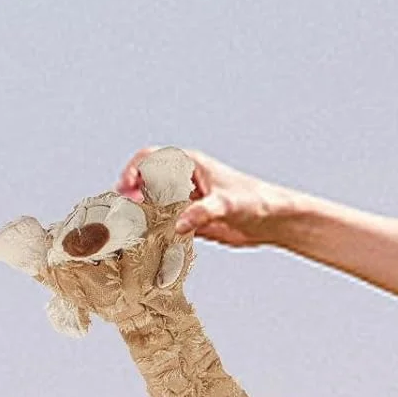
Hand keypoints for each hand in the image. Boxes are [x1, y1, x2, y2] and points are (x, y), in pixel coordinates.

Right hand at [116, 146, 298, 247]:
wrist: (273, 220)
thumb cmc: (255, 202)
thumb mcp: (227, 205)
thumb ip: (202, 213)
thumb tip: (179, 225)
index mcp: (190, 164)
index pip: (151, 158)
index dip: (133, 171)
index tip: (127, 189)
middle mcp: (185, 179)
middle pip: (147, 180)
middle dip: (132, 194)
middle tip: (125, 212)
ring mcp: (187, 198)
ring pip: (154, 201)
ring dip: (141, 212)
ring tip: (132, 226)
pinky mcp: (191, 218)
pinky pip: (166, 220)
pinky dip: (156, 227)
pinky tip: (151, 239)